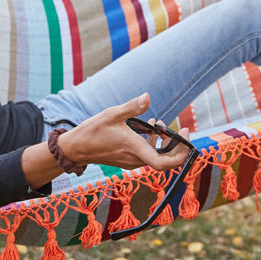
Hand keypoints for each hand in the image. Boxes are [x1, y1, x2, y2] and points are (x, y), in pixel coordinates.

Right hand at [61, 94, 192, 172]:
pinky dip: (152, 143)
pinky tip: (146, 127)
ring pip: (156, 156)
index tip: (185, 136)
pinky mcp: (127, 160)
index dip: (180, 154)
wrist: (75, 148)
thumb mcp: (112, 114)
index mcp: (134, 149)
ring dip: (162, 142)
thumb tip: (147, 97)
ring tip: (158, 123)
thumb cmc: (92, 131)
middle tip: (180, 129)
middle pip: (165, 160)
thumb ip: (131, 107)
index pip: (164, 163)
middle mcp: (135, 159)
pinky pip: (147, 154)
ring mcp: (131, 161)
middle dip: (176, 145)